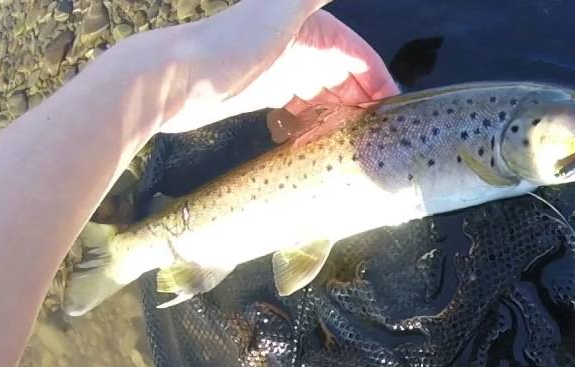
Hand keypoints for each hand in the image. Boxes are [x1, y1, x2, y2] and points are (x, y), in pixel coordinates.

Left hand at [149, 0, 398, 133]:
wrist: (179, 78)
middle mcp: (302, 48)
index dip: (379, 80)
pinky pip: (301, 112)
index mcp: (313, 27)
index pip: (359, 55)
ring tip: (357, 144)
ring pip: (326, 96)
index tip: (395, 111)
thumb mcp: (285, 7)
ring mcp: (284, 73)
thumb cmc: (234, 42)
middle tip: (379, 137)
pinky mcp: (266, 96)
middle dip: (365, 103)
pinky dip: (314, 123)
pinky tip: (322, 141)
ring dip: (342, 116)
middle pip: (346, 78)